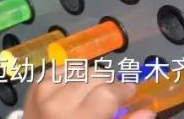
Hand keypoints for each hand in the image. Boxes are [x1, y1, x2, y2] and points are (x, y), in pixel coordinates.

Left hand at [22, 75, 155, 118]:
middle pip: (94, 76)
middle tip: (114, 92)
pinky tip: (77, 84)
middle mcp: (58, 101)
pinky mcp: (34, 85)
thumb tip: (149, 111)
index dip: (123, 89)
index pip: (108, 92)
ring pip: (78, 68)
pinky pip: (60, 68)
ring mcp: (43, 90)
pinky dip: (72, 74)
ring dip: (91, 76)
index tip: (130, 90)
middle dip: (109, 82)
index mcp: (79, 118)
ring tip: (95, 89)